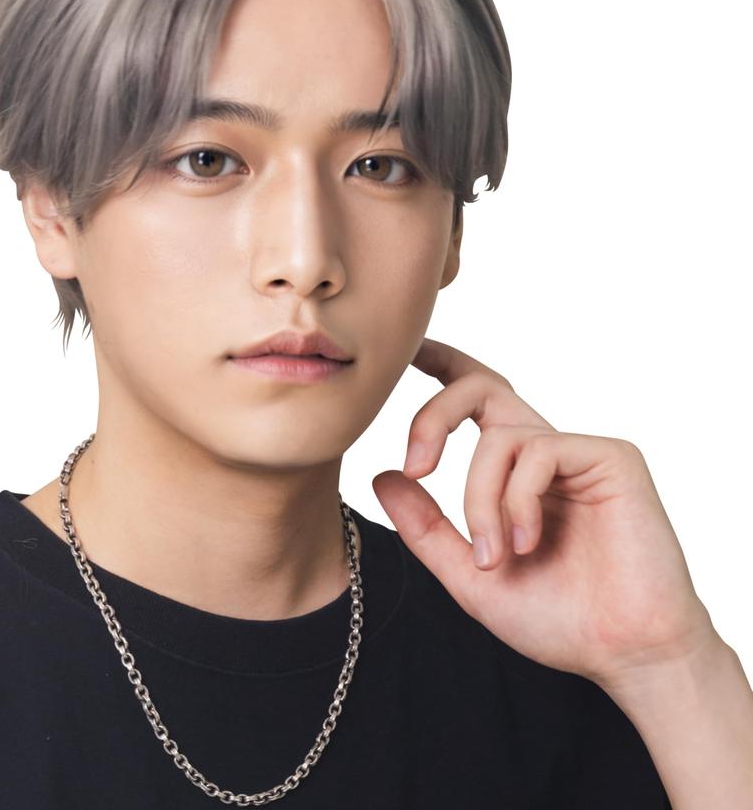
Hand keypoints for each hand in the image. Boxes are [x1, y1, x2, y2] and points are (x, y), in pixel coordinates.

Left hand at [371, 338, 720, 691]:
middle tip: (417, 465)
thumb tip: (381, 475)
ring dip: (479, 500)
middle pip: (479, 386)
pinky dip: (516, 499)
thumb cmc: (557, 617)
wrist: (624, 655)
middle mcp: (544, 451)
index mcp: (514, 469)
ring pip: (499, 437)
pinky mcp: (612, 457)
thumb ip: (424, 527)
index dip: (442, 363)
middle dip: (434, 414)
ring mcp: (579, 451)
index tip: (408, 349)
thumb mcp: (468, 574)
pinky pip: (538, 451)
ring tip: (493, 556)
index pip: (475, 397)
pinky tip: (527, 542)